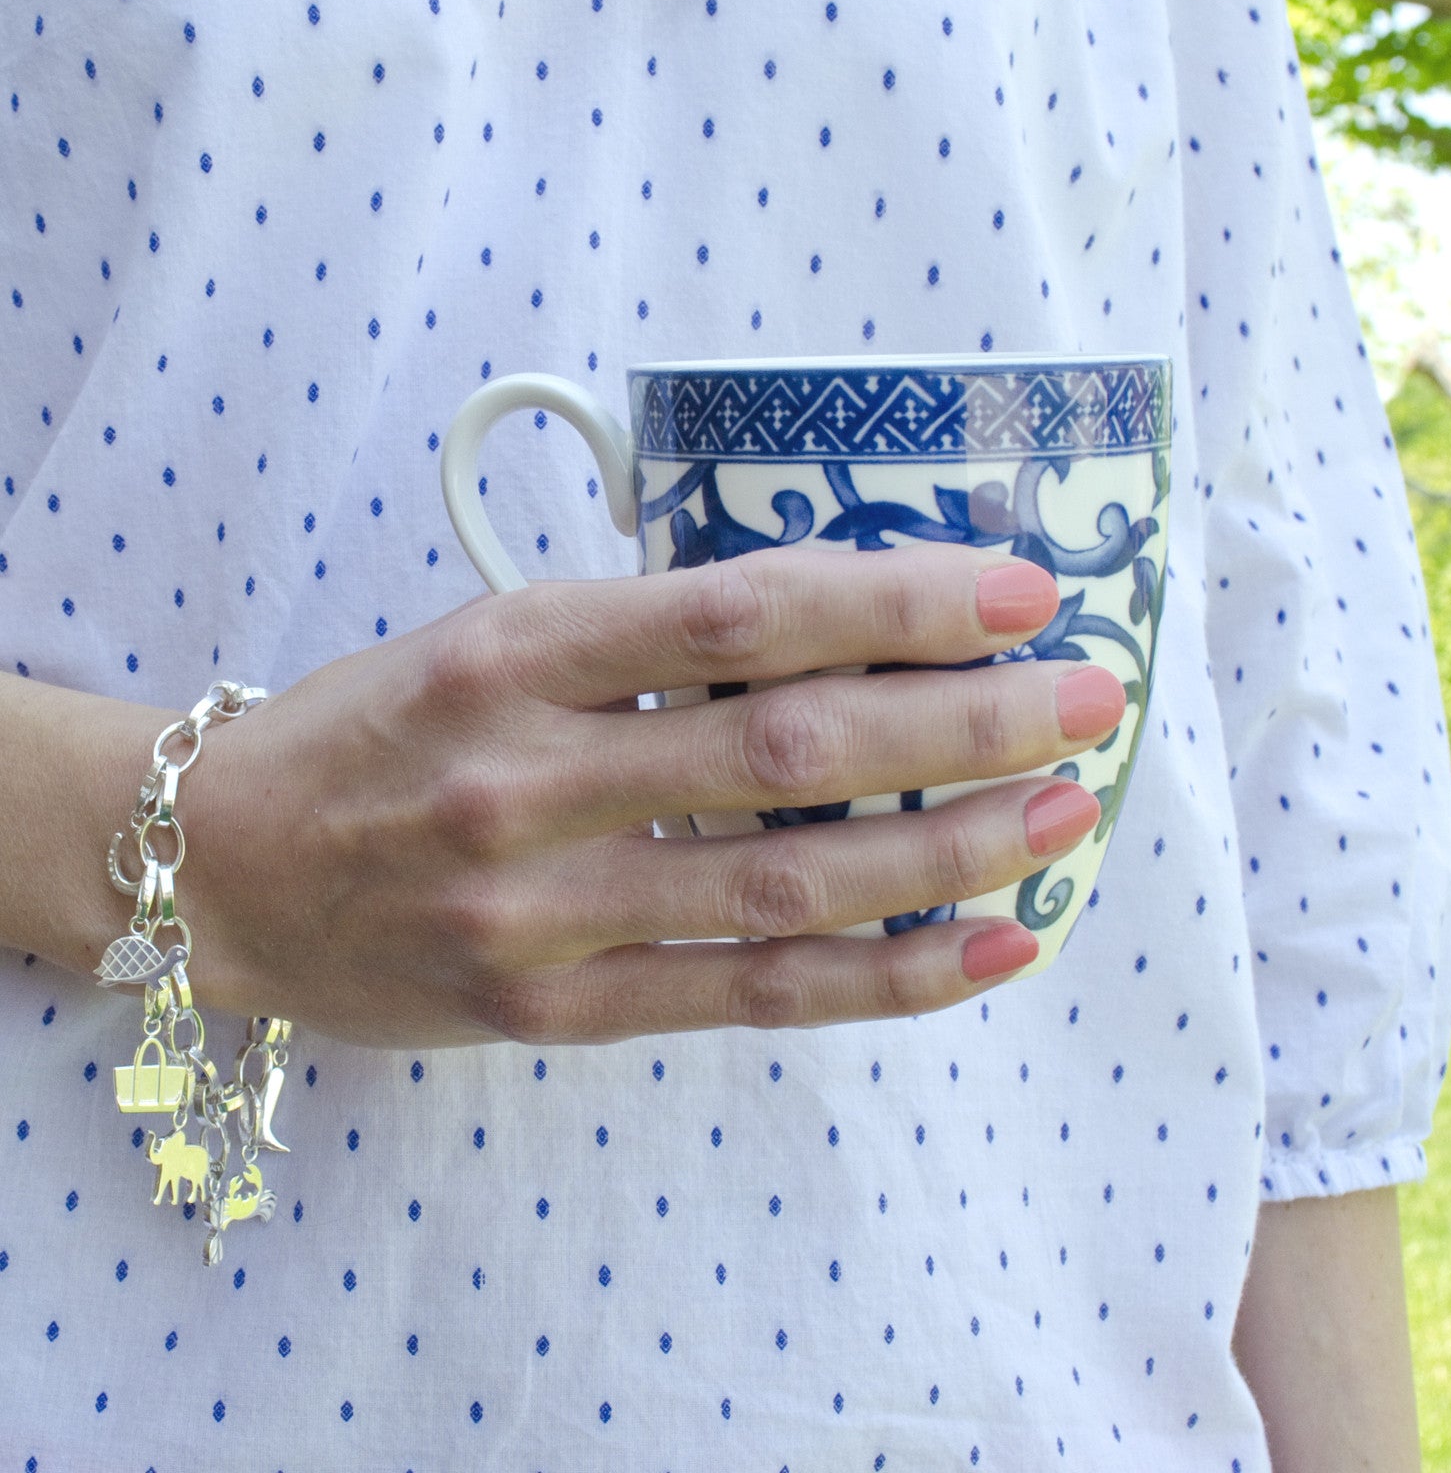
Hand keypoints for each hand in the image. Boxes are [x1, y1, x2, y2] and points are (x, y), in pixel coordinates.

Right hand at [178, 544, 1124, 1046]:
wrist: (213, 871)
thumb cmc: (372, 730)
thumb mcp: (486, 635)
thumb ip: (640, 632)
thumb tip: (839, 619)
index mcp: (511, 653)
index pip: (736, 616)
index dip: (891, 600)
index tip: (1014, 590)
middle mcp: (527, 780)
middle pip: (787, 752)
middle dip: (959, 721)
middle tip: (1084, 697)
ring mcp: (543, 913)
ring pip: (787, 886)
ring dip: (948, 850)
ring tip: (1062, 814)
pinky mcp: (555, 1012)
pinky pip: (748, 998)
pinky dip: (883, 977)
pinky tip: (991, 948)